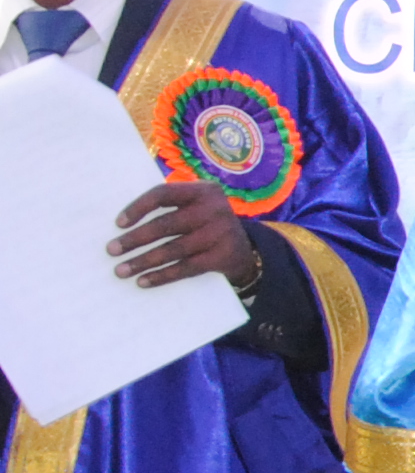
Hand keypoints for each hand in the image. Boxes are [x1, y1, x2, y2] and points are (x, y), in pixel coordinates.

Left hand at [111, 180, 258, 291]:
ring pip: (173, 249)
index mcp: (203, 190)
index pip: (163, 194)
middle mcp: (215, 208)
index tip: (118, 224)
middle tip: (112, 250)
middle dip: (135, 239)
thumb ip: (169, 208)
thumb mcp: (195, 208)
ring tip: (121, 270)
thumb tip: (123, 225)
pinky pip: (186, 268)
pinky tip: (143, 281)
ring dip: (143, 261)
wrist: (245, 251)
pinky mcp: (223, 256)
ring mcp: (221, 233)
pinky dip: (162, 276)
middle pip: (166, 224)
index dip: (138, 208)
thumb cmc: (204, 225)